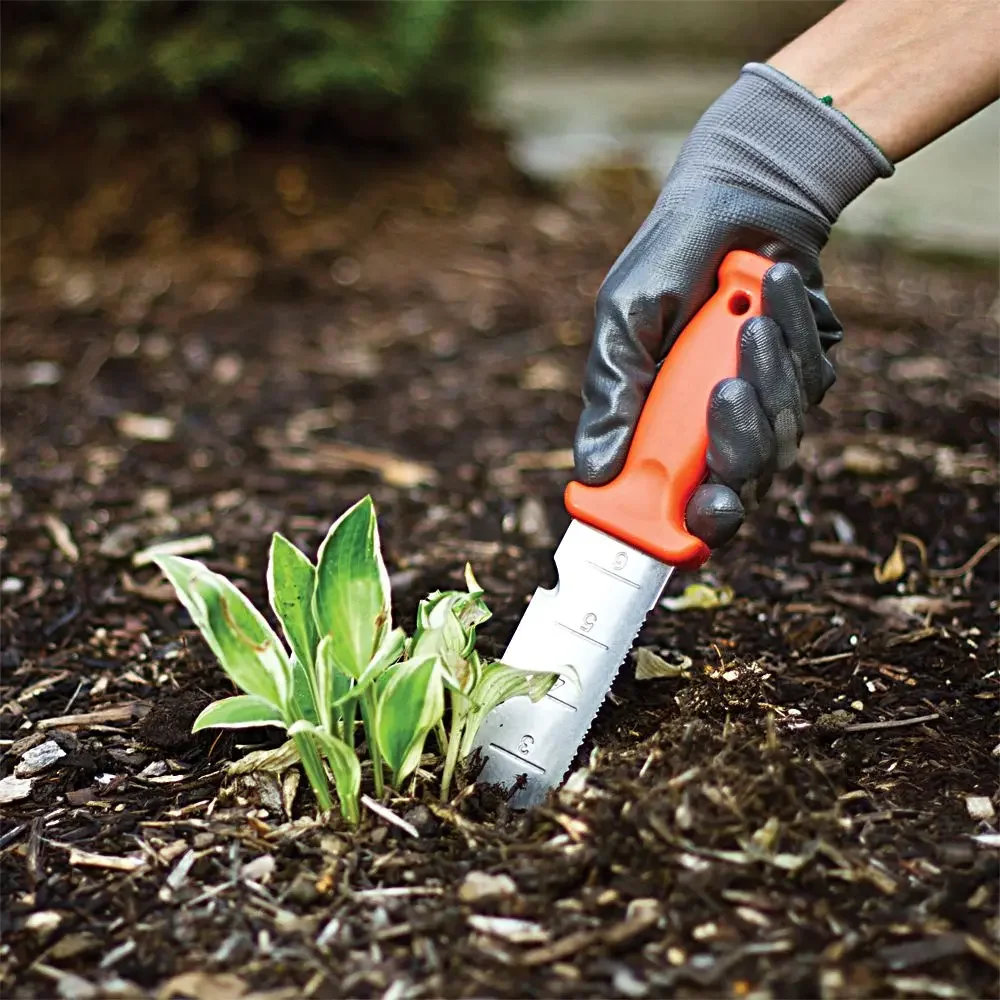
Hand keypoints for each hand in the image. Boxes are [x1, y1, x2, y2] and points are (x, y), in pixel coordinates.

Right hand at [574, 63, 892, 548]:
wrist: (734, 199)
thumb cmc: (666, 264)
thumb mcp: (623, 325)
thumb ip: (612, 397)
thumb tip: (593, 469)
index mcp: (664, 431)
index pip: (684, 502)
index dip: (697, 523)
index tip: (703, 512)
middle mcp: (716, 430)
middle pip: (743, 484)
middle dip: (739, 444)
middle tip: (722, 390)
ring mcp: (765, 406)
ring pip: (782, 437)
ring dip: (766, 377)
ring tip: (747, 323)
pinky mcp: (809, 372)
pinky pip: (811, 383)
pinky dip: (793, 338)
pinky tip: (773, 291)